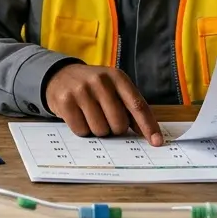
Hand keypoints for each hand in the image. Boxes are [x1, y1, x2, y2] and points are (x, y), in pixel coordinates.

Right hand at [44, 64, 162, 144]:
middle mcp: (100, 81)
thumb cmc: (93, 87)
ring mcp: (81, 90)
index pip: (137, 105)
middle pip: (118, 123)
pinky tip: (78, 116)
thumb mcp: (113, 88)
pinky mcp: (65, 101)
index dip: (148, 126)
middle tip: (105, 118)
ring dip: (98, 130)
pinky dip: (82, 129)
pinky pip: (81, 130)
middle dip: (114, 128)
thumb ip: (130, 107)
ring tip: (90, 115)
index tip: (156, 142)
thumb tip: (148, 134)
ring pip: (100, 130)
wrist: (59, 75)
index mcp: (117, 77)